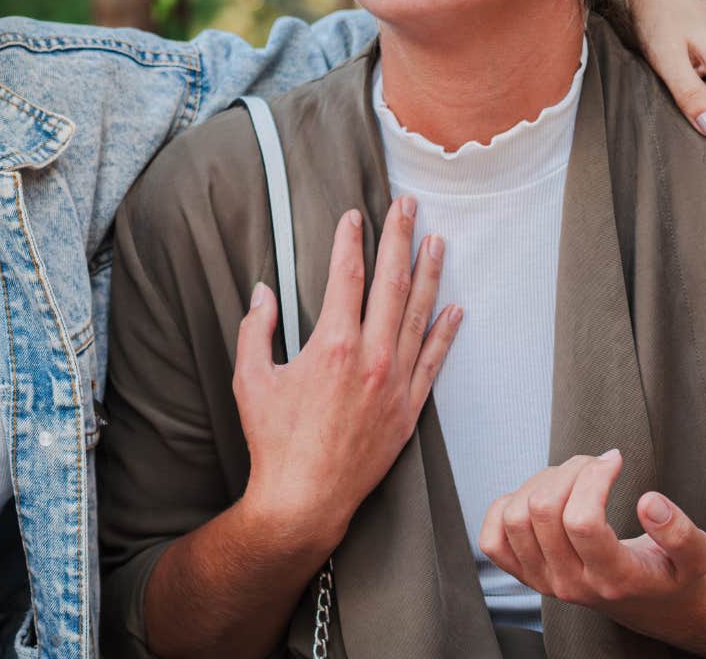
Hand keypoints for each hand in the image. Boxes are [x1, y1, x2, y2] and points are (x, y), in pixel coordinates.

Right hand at [233, 198, 460, 550]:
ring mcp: (395, 383)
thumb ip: (256, 329)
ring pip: (418, 314)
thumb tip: (263, 292)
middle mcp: (371, 357)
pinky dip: (445, 332)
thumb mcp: (251, 379)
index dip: (351, 241)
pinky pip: (433, 360)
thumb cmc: (273, 440)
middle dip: (400, 238)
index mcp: (332, 344)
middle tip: (407, 206)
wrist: (305, 499)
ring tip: (437, 240)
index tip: (355, 216)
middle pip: (391, 283)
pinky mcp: (408, 408)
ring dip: (429, 273)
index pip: (347, 276)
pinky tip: (454, 308)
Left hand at [480, 450, 705, 613]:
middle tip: (595, 463)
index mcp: (613, 579)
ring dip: (541, 482)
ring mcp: (542, 581)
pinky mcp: (523, 575)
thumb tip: (648, 501)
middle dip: (568, 471)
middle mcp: (570, 584)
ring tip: (572, 478)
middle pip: (543, 511)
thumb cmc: (671, 572)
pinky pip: (491, 537)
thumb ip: (681, 532)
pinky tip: (541, 497)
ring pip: (515, 516)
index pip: (582, 522)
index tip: (614, 459)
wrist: (650, 603)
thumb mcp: (697, 555)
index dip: (594, 478)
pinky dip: (508, 505)